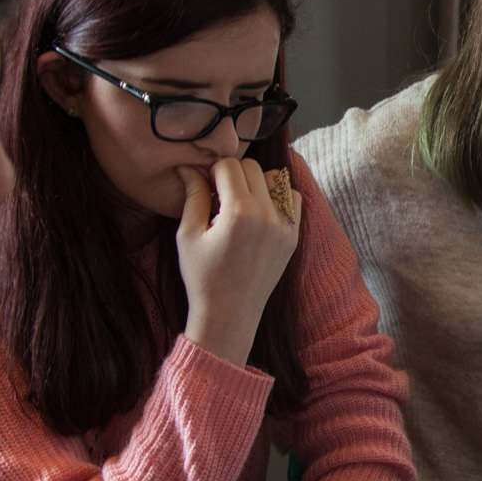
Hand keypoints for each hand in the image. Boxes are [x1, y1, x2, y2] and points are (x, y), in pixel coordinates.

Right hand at [177, 158, 300, 365]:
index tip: (205, 187)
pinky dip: (277, 198)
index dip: (212, 171)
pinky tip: (258, 213)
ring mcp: (285, 226)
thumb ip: (192, 195)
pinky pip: (293, 199)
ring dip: (256, 184)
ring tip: (239, 205)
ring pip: (275, 179)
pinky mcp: (293, 236)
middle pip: (252, 168)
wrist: (229, 315)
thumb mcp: (188, 235)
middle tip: (219, 196)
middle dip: (233, 175)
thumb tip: (189, 166)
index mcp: (239, 212)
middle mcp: (267, 215)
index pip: (229, 165)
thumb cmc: (202, 277)